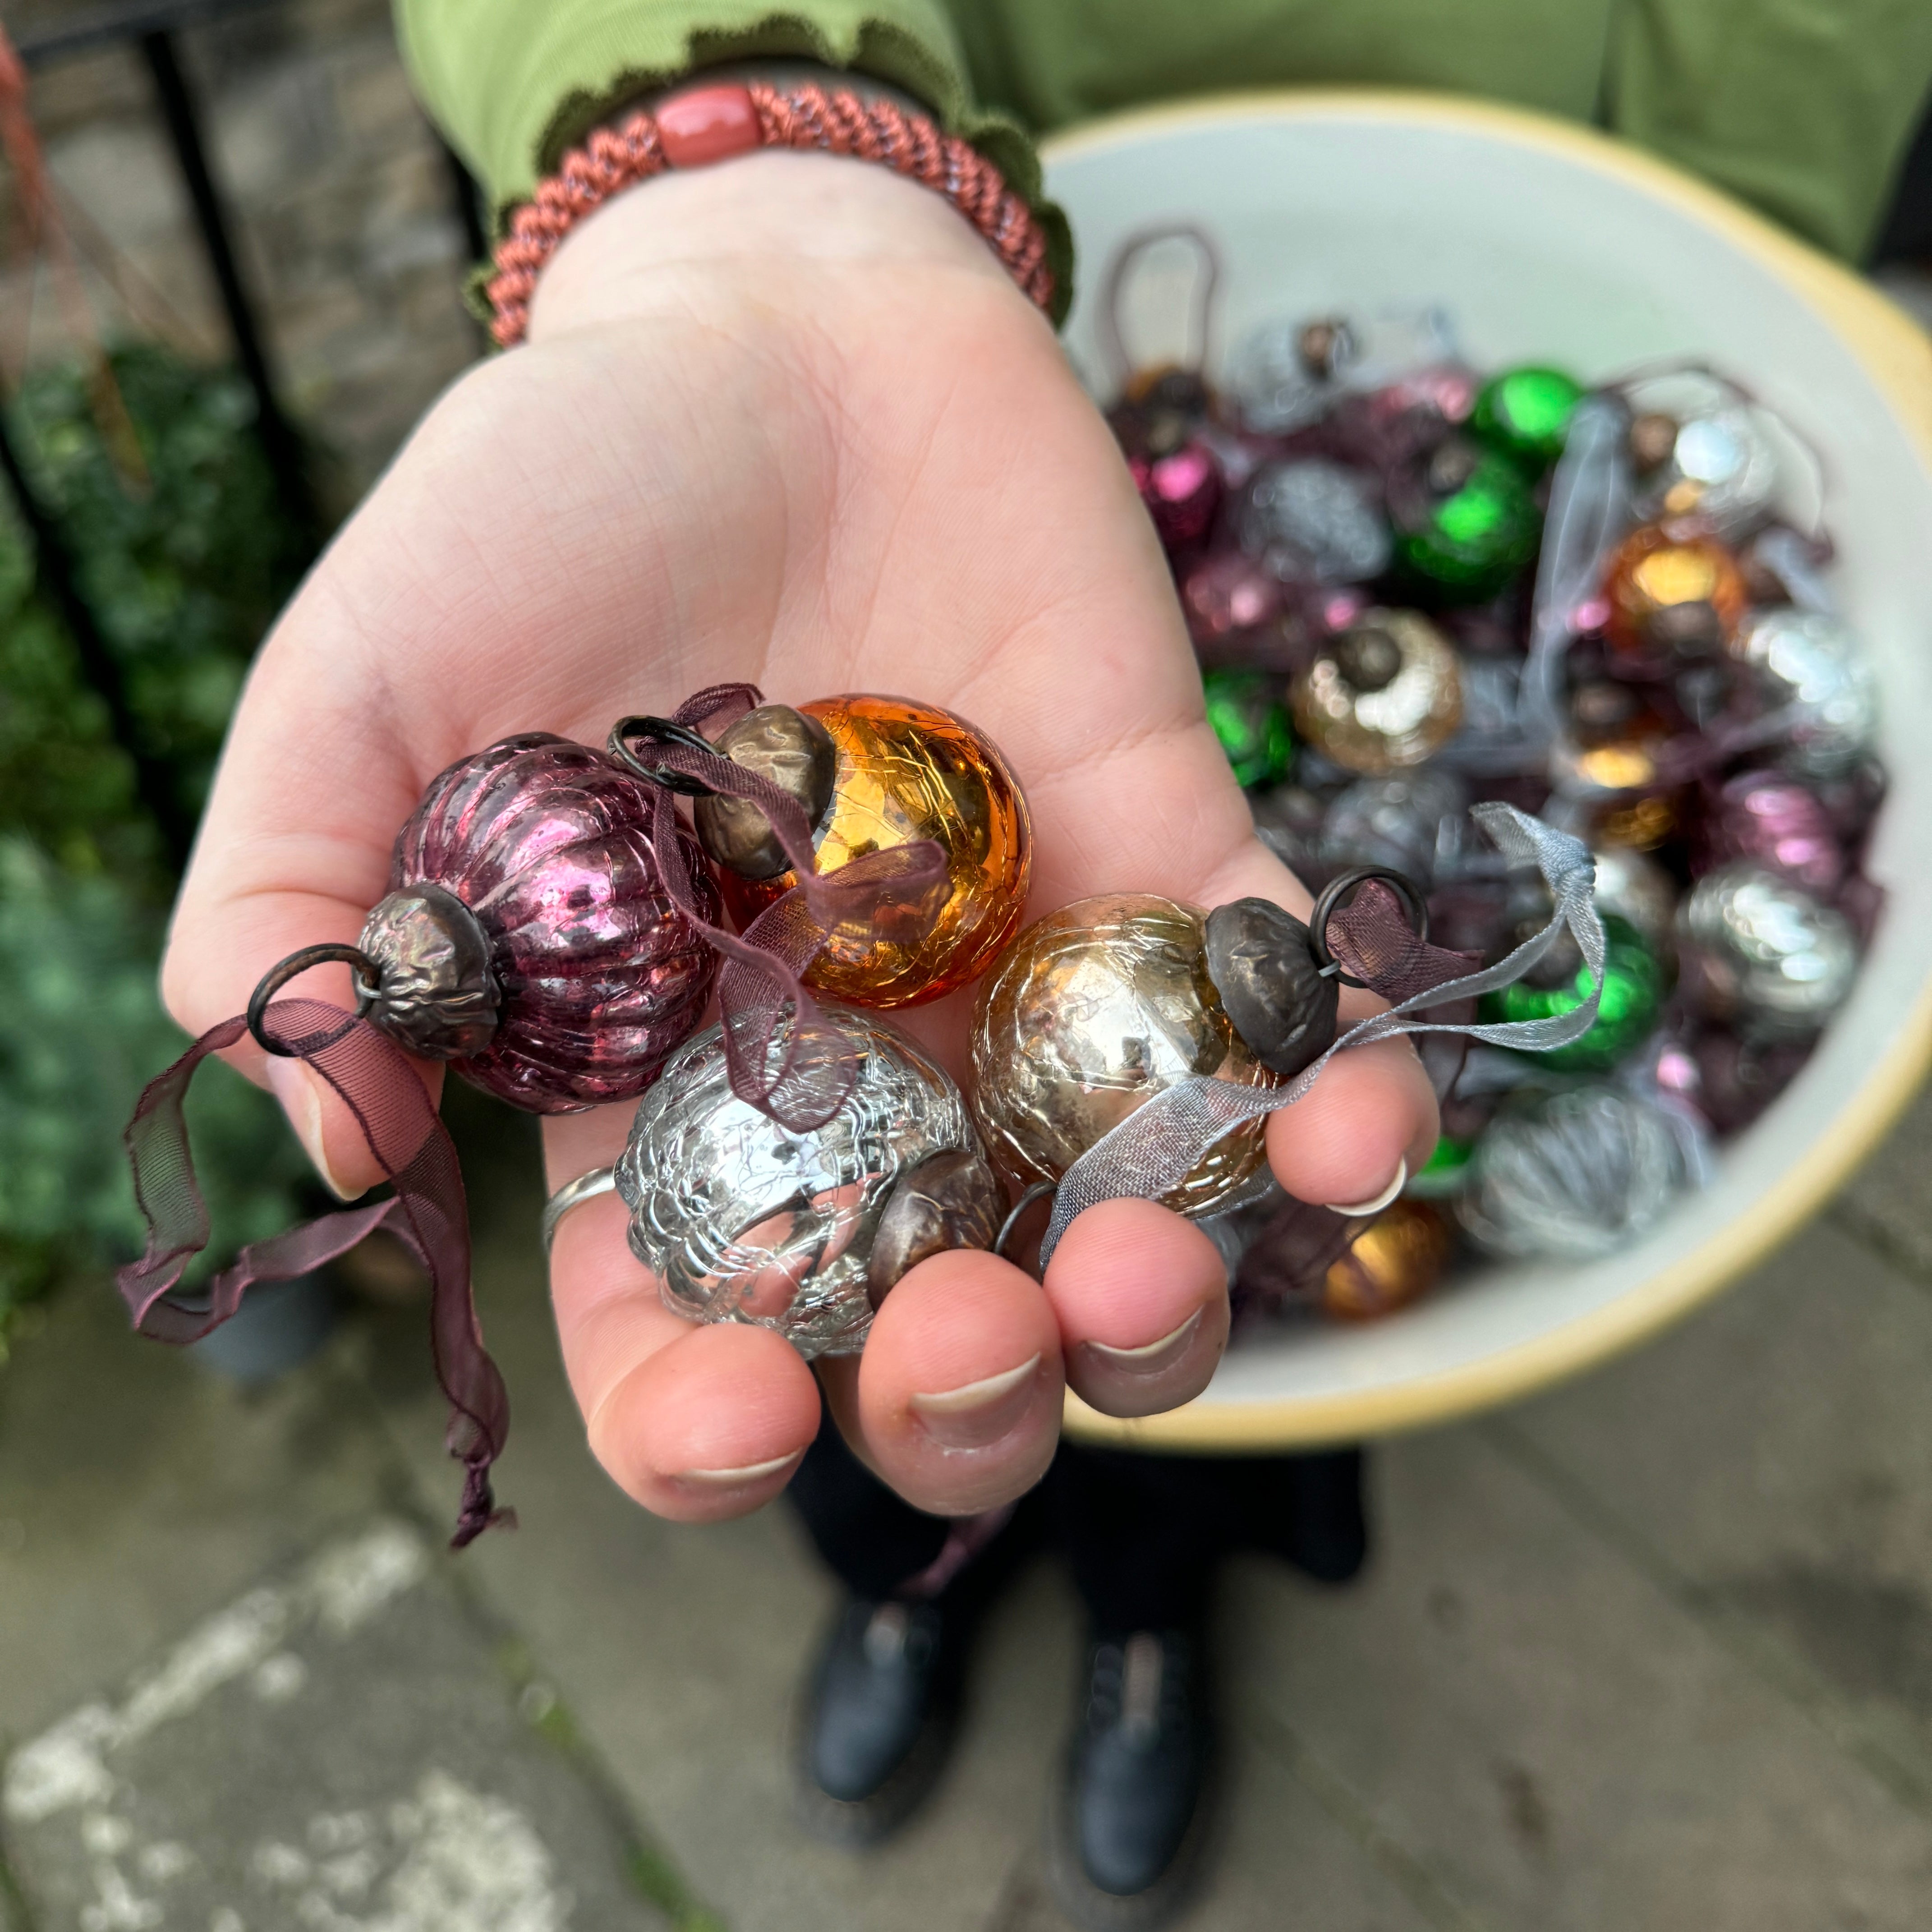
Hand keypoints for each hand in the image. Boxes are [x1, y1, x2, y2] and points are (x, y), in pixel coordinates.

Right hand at [163, 151, 1436, 1524]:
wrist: (776, 325)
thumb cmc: (554, 499)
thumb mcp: (363, 690)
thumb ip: (292, 904)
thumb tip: (341, 1150)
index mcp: (666, 1073)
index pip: (681, 1318)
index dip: (706, 1419)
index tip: (743, 1419)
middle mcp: (858, 1071)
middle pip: (927, 1322)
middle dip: (961, 1395)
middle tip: (969, 1339)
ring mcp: (1022, 982)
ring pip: (1118, 1225)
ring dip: (1160, 1309)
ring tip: (1143, 1274)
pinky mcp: (1166, 866)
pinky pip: (1275, 1024)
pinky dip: (1334, 1097)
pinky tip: (1349, 1126)